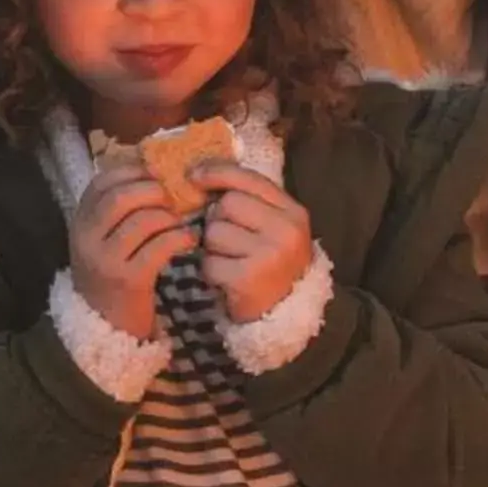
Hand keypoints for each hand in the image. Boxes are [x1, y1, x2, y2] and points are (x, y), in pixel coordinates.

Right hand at [67, 149, 185, 340]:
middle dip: (153, 191)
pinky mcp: (129, 279)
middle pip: (121, 197)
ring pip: (143, 219)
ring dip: (169, 216)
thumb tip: (153, 170)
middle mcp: (87, 238)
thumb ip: (118, 209)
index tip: (155, 175)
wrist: (104, 327)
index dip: (132, 171)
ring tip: (180, 222)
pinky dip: (179, 238)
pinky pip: (159, 246)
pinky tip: (188, 240)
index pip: (102, 181)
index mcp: (80, 222)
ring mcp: (106, 260)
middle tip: (171, 197)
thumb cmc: (111, 275)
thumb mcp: (102, 239)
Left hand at [190, 163, 315, 322]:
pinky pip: (209, 261)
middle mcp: (286, 230)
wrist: (284, 313)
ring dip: (213, 247)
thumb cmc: (271, 262)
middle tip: (230, 239)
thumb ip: (248, 198)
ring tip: (230, 259)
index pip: (249, 179)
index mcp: (293, 211)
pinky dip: (211, 270)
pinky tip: (226, 277)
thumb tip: (199, 173)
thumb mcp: (272, 225)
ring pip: (214, 232)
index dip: (217, 173)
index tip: (194, 175)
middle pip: (227, 204)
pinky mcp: (248, 279)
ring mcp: (269, 255)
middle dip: (218, 219)